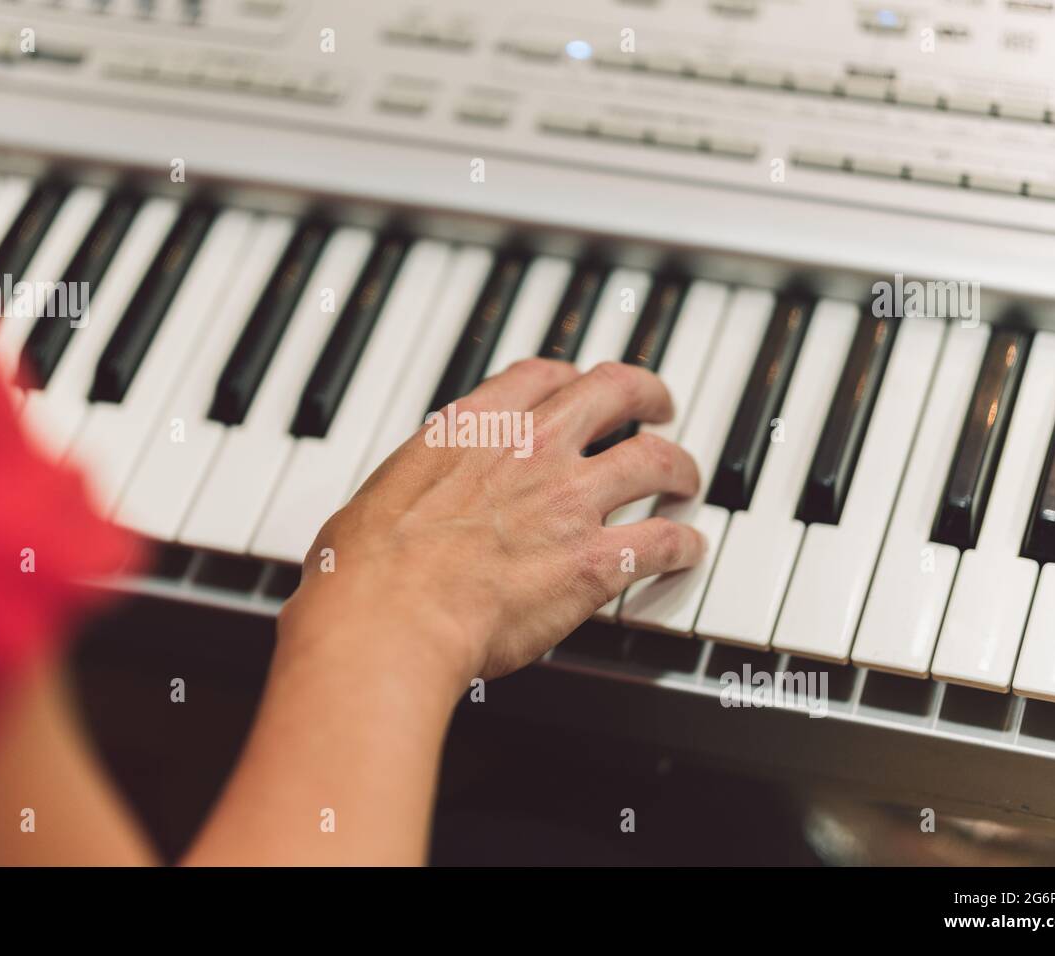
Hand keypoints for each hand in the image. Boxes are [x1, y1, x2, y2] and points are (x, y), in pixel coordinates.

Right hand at [281, 359, 705, 688]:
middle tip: (658, 406)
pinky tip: (686, 553)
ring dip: (680, 468)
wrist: (391, 616)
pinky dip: (683, 546)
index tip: (579, 386)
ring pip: (656, 460)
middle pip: (615, 392)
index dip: (571, 377)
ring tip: (685, 480)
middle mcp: (532, 449)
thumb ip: (417, 485)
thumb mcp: (380, 494)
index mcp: (475, 427)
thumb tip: (409, 503)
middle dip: (647, 394)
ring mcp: (570, 500)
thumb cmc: (368, 568)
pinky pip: (663, 541)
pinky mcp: (595, 560)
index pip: (541, 376)